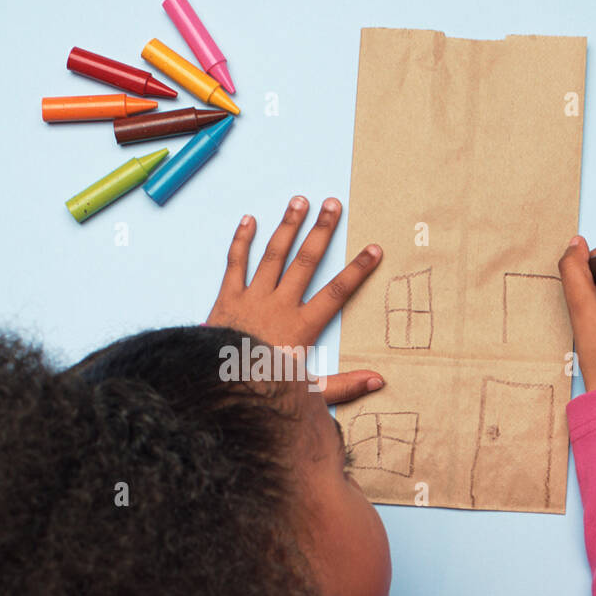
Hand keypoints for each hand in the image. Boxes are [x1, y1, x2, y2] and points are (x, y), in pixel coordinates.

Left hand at [206, 195, 384, 404]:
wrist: (217, 385)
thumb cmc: (261, 390)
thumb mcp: (306, 393)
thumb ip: (343, 386)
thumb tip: (378, 380)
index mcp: (301, 326)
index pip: (336, 293)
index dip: (357, 270)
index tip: (373, 250)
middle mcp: (278, 305)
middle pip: (305, 262)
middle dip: (321, 231)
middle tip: (333, 205)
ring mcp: (252, 297)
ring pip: (273, 255)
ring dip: (288, 227)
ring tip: (299, 201)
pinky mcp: (227, 297)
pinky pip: (235, 263)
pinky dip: (241, 240)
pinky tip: (249, 219)